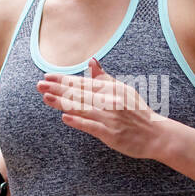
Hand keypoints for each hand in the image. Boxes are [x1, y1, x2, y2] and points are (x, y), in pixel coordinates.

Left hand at [36, 56, 165, 160]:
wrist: (155, 134)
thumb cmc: (137, 112)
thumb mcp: (123, 90)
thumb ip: (105, 78)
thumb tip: (91, 61)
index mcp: (110, 90)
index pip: (82, 83)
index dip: (64, 80)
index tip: (47, 76)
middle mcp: (109, 101)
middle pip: (79, 94)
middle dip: (58, 89)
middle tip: (39, 85)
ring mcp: (109, 117)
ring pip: (82, 108)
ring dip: (63, 102)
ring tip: (46, 98)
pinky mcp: (111, 133)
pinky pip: (92, 126)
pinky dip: (79, 121)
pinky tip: (65, 117)